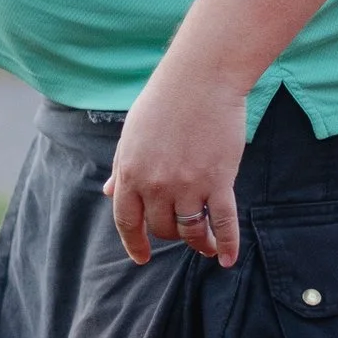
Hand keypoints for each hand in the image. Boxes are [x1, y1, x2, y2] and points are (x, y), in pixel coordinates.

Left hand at [104, 52, 249, 268]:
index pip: (127, 221)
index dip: (134, 243)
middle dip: (170, 234)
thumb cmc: (165, 99)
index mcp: (130, 172)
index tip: (141, 258)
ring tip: (207, 247)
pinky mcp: (219, 181)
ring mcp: (188, 185)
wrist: (201, 78)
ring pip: (190, 231)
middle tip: (181, 230)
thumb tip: (110, 192)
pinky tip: (227, 259)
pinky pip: (223, 223)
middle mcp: (156, 185)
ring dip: (198, 244)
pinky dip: (227, 244)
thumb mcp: (132, 133)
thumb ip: (122, 166)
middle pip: (162, 228)